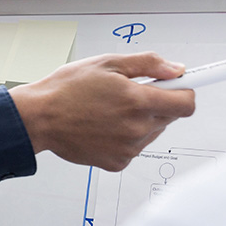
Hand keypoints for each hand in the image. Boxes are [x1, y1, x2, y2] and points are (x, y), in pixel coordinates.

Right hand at [9, 52, 195, 171]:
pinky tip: (103, 127)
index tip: (180, 86)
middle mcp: (137, 128)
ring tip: (109, 111)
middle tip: (129, 94)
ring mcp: (128, 148)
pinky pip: (134, 148)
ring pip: (152, 132)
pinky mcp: (116, 162)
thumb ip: (148, 64)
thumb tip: (175, 69)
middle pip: (170, 117)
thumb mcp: (107, 63)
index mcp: (138, 101)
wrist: (37, 118)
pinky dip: (124, 138)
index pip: (187, 103)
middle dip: (156, 103)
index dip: (184, 91)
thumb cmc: (65, 90)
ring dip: (140, 121)